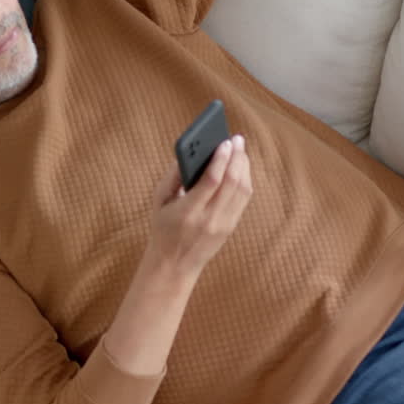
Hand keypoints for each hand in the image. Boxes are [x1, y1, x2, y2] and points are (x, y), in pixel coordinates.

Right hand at [147, 135, 253, 278]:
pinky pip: (243, 199)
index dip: (220, 159)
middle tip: (236, 139)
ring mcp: (223, 225)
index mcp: (188, 211)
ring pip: (242, 190)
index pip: (211, 181)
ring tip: (240, 150)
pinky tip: (240, 167)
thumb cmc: (163, 228)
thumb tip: (189, 152)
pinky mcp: (231, 227)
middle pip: (232, 183)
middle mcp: (210, 219)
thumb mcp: (159, 201)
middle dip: (237, 157)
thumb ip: (172, 176)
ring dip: (244, 166)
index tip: (225, 142)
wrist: (174, 264)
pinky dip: (244, 179)